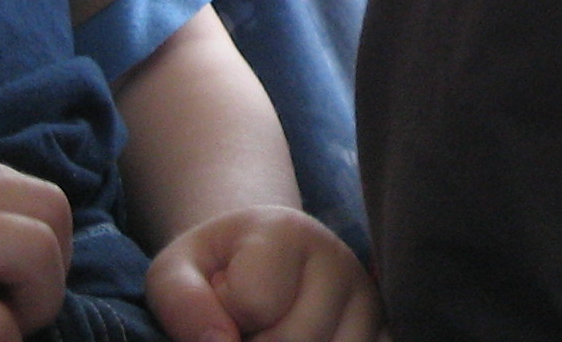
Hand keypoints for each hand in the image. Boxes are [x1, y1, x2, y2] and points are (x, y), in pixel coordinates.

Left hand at [145, 204, 382, 341]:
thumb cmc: (216, 269)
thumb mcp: (176, 270)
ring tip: (272, 333)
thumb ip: (181, 302)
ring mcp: (370, 301)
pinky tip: (304, 341)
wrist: (258, 262)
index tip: (221, 297)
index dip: (223, 317)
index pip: (255, 303)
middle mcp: (341, 261)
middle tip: (247, 325)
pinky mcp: (385, 332)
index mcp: (289, 231)